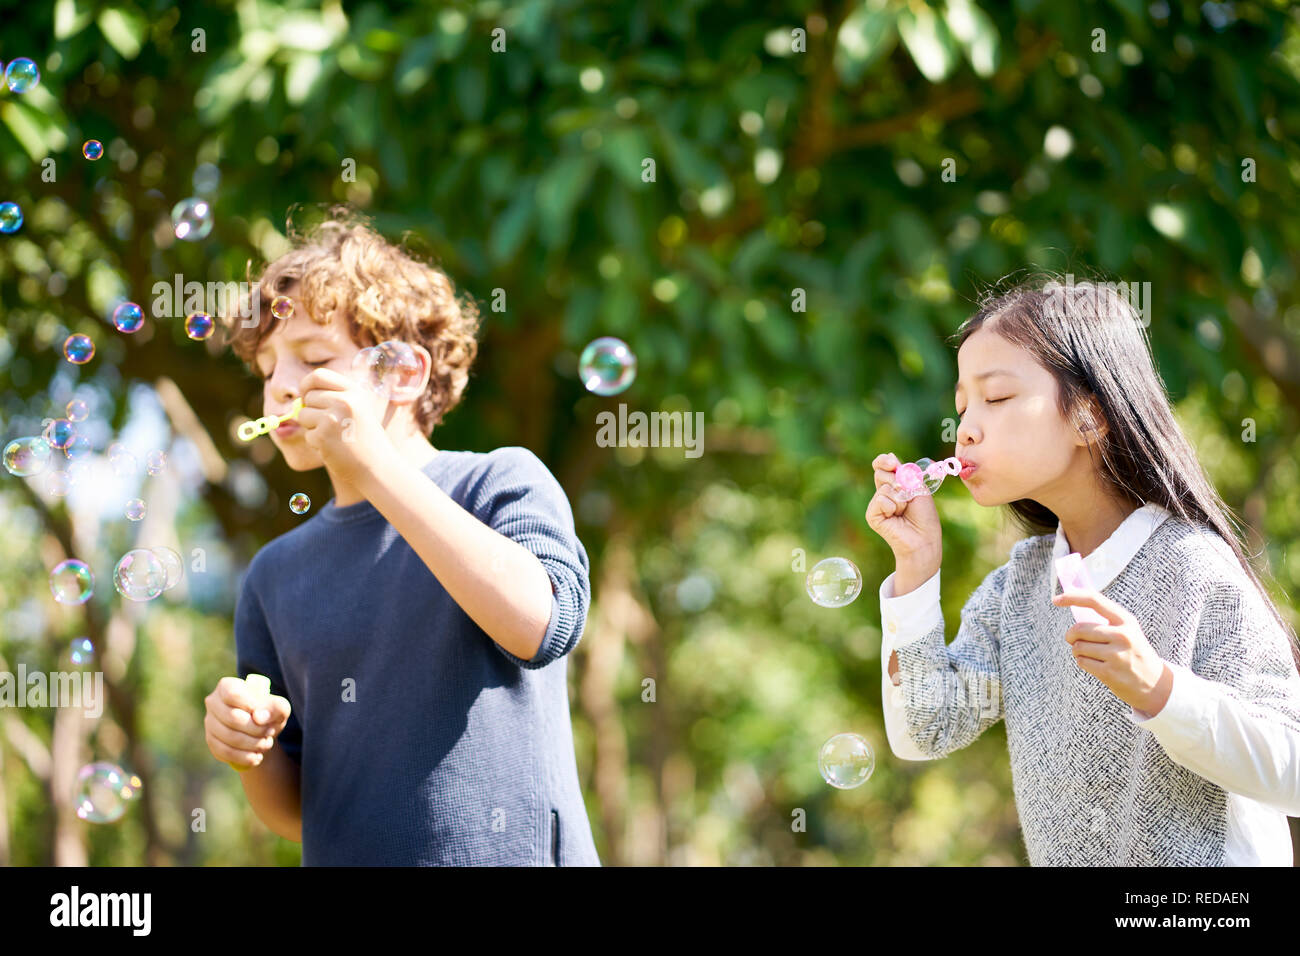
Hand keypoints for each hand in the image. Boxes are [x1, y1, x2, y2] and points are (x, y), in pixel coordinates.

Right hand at [204, 677, 292, 770]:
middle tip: (270, 732)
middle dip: (256, 729)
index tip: (264, 716)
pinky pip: (225, 752)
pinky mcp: (211, 741)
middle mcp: (213, 702)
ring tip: (266, 743)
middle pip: (232, 718)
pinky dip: (244, 757)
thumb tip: (259, 717)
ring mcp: (210, 723)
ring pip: (229, 737)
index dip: (250, 706)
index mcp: (227, 686)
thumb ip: (275, 707)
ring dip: (253, 744)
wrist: (260, 730)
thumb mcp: (278, 707)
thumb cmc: (268, 712)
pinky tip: (257, 757)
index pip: (233, 695)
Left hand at [295, 367, 393, 487]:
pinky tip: (334, 447)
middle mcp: (344, 401)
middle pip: (308, 396)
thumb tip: (299, 398)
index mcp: (354, 391)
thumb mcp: (357, 409)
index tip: (306, 395)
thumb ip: (332, 397)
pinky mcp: (323, 436)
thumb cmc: (364, 438)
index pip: (319, 375)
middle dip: (310, 410)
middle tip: (328, 425)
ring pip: (303, 415)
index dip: (307, 384)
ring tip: (333, 436)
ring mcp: (333, 418)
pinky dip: (316, 443)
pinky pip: (307, 434)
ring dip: (311, 427)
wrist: (377, 466)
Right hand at [865, 452, 942, 561]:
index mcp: (894, 484)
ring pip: (884, 488)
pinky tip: (895, 518)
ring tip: (903, 512)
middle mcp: (883, 493)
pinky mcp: (872, 515)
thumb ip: (904, 473)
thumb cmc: (924, 515)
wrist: (924, 537)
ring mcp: (876, 504)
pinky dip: (892, 507)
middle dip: (898, 482)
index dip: (884, 461)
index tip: (892, 462)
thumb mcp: (918, 488)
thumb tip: (890, 456)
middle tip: (908, 498)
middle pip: (881, 473)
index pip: (882, 465)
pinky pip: (880, 500)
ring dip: (900, 499)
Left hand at [1052, 589, 1172, 714]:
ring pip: (1078, 647)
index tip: (1056, 600)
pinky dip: (1083, 662)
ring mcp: (1116, 655)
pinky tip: (1096, 665)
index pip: (1094, 600)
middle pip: (1079, 628)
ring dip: (1078, 651)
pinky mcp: (1109, 672)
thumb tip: (1072, 602)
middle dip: (1071, 635)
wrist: (1155, 684)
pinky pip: (1082, 662)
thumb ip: (1104, 619)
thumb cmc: (1134, 652)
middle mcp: (1122, 635)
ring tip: (1092, 654)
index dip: (1072, 597)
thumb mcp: (1128, 630)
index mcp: (1126, 620)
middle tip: (1074, 640)